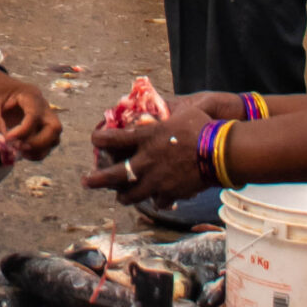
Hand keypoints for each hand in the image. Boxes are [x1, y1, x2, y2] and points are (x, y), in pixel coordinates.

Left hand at [0, 67, 60, 158]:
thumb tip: (3, 144)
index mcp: (30, 95)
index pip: (35, 116)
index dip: (23, 132)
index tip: (7, 140)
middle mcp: (43, 105)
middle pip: (54, 127)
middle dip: (39, 143)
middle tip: (18, 148)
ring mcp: (44, 115)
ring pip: (55, 136)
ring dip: (40, 149)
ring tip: (20, 152)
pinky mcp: (41, 125)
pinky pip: (49, 141)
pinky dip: (38, 151)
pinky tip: (22, 152)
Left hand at [84, 97, 226, 205]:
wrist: (220, 152)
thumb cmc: (202, 127)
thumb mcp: (181, 112)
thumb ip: (167, 112)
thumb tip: (163, 104)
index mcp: (145, 137)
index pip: (111, 139)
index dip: (98, 139)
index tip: (94, 140)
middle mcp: (145, 161)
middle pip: (112, 175)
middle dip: (96, 180)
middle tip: (86, 182)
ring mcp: (156, 180)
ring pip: (131, 195)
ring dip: (124, 196)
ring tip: (120, 197)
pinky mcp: (170, 193)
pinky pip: (156, 202)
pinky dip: (155, 201)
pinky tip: (155, 199)